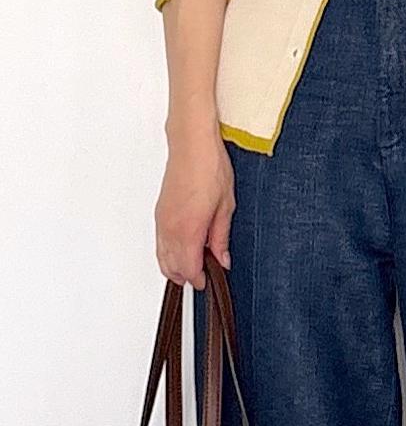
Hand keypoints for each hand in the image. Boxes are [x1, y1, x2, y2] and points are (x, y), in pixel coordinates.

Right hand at [154, 120, 234, 288]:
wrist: (192, 144)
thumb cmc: (210, 168)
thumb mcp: (226, 206)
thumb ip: (221, 237)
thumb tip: (222, 258)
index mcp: (188, 230)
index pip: (189, 269)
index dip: (199, 279)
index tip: (208, 280)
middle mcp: (170, 228)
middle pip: (171, 267)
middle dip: (186, 276)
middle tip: (203, 275)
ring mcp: (162, 220)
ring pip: (161, 256)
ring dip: (175, 266)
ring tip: (195, 263)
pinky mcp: (159, 212)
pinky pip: (159, 243)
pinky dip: (168, 252)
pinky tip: (183, 247)